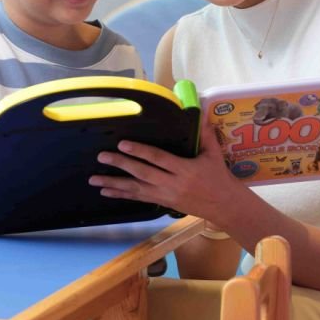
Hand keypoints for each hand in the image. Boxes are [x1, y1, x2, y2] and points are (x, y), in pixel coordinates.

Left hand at [90, 118, 239, 222]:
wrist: (225, 206)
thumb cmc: (219, 177)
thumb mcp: (214, 154)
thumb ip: (205, 134)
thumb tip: (200, 112)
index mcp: (184, 170)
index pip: (158, 159)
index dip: (140, 151)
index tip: (123, 144)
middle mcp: (172, 184)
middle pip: (142, 173)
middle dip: (121, 165)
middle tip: (102, 157)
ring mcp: (165, 195)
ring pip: (136, 189)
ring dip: (114, 184)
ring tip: (94, 180)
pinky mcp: (162, 203)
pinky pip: (139, 198)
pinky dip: (122, 195)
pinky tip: (107, 192)